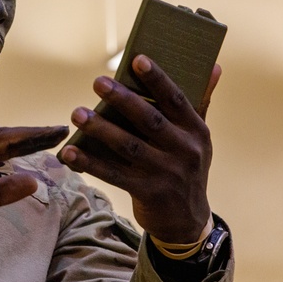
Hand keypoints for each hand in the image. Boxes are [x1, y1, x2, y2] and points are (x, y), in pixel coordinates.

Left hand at [59, 54, 220, 243]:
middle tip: (98, 82)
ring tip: (77, 113)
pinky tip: (69, 152)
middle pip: (150, 121)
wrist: (187, 221)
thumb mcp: (198, 138)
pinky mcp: (147, 193)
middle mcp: (185, 151)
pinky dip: (90, 163)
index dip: (158, 79)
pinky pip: (114, 175)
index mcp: (197, 131)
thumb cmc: (186, 167)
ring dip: (101, 130)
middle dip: (122, 100)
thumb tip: (213, 65)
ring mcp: (166, 174)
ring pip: (129, 147)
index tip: (137, 60)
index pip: (176, 100)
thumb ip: (201, 102)